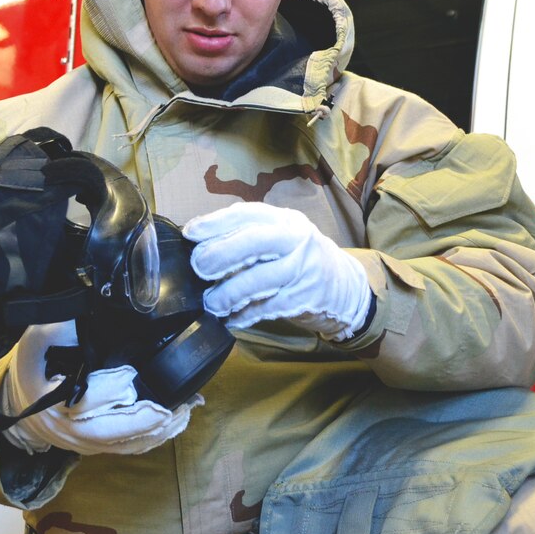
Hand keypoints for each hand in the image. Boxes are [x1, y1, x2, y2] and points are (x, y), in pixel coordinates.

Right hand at [1, 321, 201, 455]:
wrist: (16, 397)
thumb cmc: (32, 363)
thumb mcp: (39, 338)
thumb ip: (62, 328)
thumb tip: (92, 315)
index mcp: (51, 401)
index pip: (83, 403)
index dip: (109, 393)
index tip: (134, 380)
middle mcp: (67, 429)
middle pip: (108, 433)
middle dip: (143, 422)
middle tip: (176, 408)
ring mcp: (81, 442)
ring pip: (120, 445)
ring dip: (153, 433)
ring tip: (183, 415)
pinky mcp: (93, 446)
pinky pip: (123, 448)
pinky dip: (148, 439)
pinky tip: (172, 425)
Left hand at [183, 202, 371, 340]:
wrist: (344, 286)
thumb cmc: (300, 259)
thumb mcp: (282, 237)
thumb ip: (248, 236)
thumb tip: (200, 245)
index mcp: (284, 220)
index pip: (247, 214)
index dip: (215, 223)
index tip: (190, 233)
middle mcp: (296, 240)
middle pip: (254, 242)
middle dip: (221, 254)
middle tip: (198, 268)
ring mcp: (303, 269)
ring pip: (260, 279)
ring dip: (229, 293)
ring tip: (211, 303)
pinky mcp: (305, 298)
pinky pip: (269, 307)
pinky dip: (246, 314)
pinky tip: (231, 319)